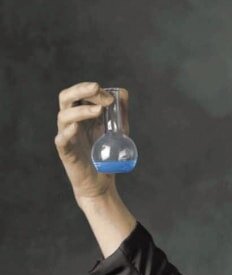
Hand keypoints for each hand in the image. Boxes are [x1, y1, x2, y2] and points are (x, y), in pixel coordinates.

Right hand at [54, 81, 129, 204]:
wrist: (101, 183)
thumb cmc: (106, 156)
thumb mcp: (116, 131)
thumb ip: (119, 112)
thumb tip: (123, 92)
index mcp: (80, 115)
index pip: (78, 94)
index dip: (90, 90)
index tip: (109, 96)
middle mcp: (71, 123)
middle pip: (65, 99)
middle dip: (80, 90)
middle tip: (96, 88)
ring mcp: (67, 137)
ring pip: (64, 117)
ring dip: (81, 110)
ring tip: (99, 109)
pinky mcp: (66, 153)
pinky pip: (61, 140)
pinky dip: (68, 132)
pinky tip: (76, 127)